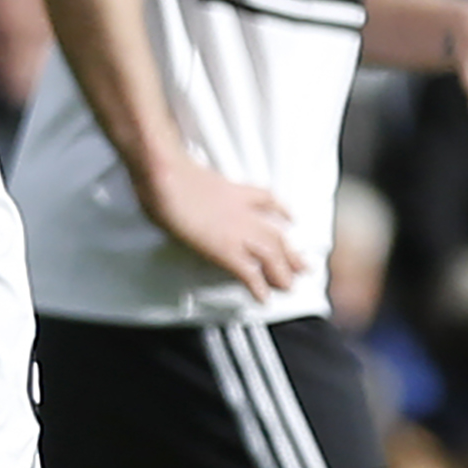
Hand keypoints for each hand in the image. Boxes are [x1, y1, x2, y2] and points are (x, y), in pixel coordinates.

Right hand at [137, 153, 305, 301]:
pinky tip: (263, 298)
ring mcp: (236, 232)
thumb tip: (177, 179)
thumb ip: (193, 180)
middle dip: (291, 253)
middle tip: (302, 267)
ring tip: (288, 287)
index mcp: (233, 191)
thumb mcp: (187, 170)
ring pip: (272, 256)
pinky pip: (249, 273)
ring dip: (282, 273)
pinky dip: (258, 287)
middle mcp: (242, 212)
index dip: (282, 210)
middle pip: (276, 234)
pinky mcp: (225, 251)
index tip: (291, 218)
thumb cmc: (165, 169)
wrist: (166, 176)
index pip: (266, 199)